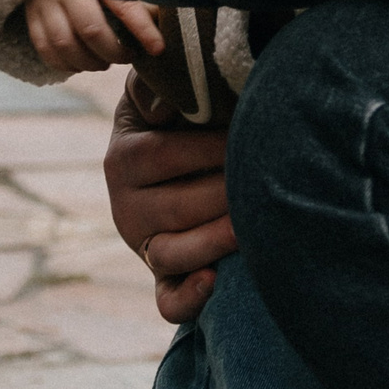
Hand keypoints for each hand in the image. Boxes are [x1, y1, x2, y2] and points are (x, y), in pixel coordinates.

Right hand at [24, 0, 163, 73]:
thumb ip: (139, 2)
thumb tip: (163, 25)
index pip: (123, 5)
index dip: (143, 30)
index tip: (158, 49)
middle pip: (91, 30)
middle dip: (113, 52)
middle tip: (126, 56)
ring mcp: (44, 3)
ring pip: (65, 44)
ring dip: (89, 62)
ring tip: (103, 62)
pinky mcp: (31, 18)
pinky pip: (46, 51)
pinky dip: (66, 64)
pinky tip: (80, 64)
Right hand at [105, 72, 235, 324]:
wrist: (175, 164)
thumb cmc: (178, 120)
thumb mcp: (156, 95)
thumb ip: (154, 87)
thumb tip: (162, 105)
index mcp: (123, 159)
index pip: (163, 155)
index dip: (207, 148)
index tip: (246, 136)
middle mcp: (125, 208)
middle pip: (175, 208)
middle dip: (224, 195)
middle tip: (266, 182)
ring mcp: (144, 247)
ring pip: (170, 254)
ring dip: (211, 243)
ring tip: (247, 228)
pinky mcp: (163, 279)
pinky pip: (168, 301)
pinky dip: (189, 298)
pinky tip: (216, 281)